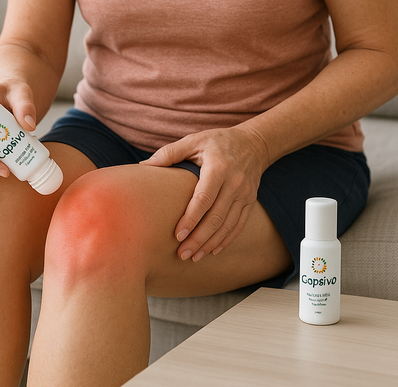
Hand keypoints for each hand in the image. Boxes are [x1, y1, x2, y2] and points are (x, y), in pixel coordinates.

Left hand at [141, 126, 267, 261]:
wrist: (253, 143)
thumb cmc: (218, 141)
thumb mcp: (194, 140)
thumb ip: (170, 152)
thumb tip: (144, 164)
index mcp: (219, 167)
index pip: (204, 198)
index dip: (191, 219)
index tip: (177, 235)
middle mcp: (235, 183)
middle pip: (216, 217)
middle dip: (199, 238)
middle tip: (182, 254)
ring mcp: (245, 194)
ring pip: (228, 225)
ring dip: (211, 243)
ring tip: (194, 257)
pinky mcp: (249, 201)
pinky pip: (239, 225)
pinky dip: (226, 240)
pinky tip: (213, 251)